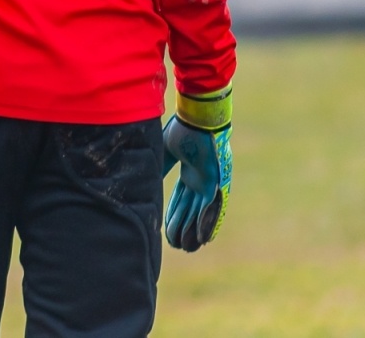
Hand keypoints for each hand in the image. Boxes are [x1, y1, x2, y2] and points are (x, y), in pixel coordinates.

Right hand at [161, 87, 231, 252]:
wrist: (198, 115)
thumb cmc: (184, 128)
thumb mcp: (166, 152)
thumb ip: (159, 168)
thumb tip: (146, 183)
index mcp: (191, 171)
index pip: (181, 199)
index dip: (174, 216)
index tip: (168, 231)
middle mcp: (202, 179)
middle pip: (191, 209)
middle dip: (183, 227)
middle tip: (176, 246)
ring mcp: (211, 181)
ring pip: (202, 212)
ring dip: (194, 230)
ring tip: (188, 248)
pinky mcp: (218, 181)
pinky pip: (212, 207)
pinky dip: (206, 223)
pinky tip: (202, 239)